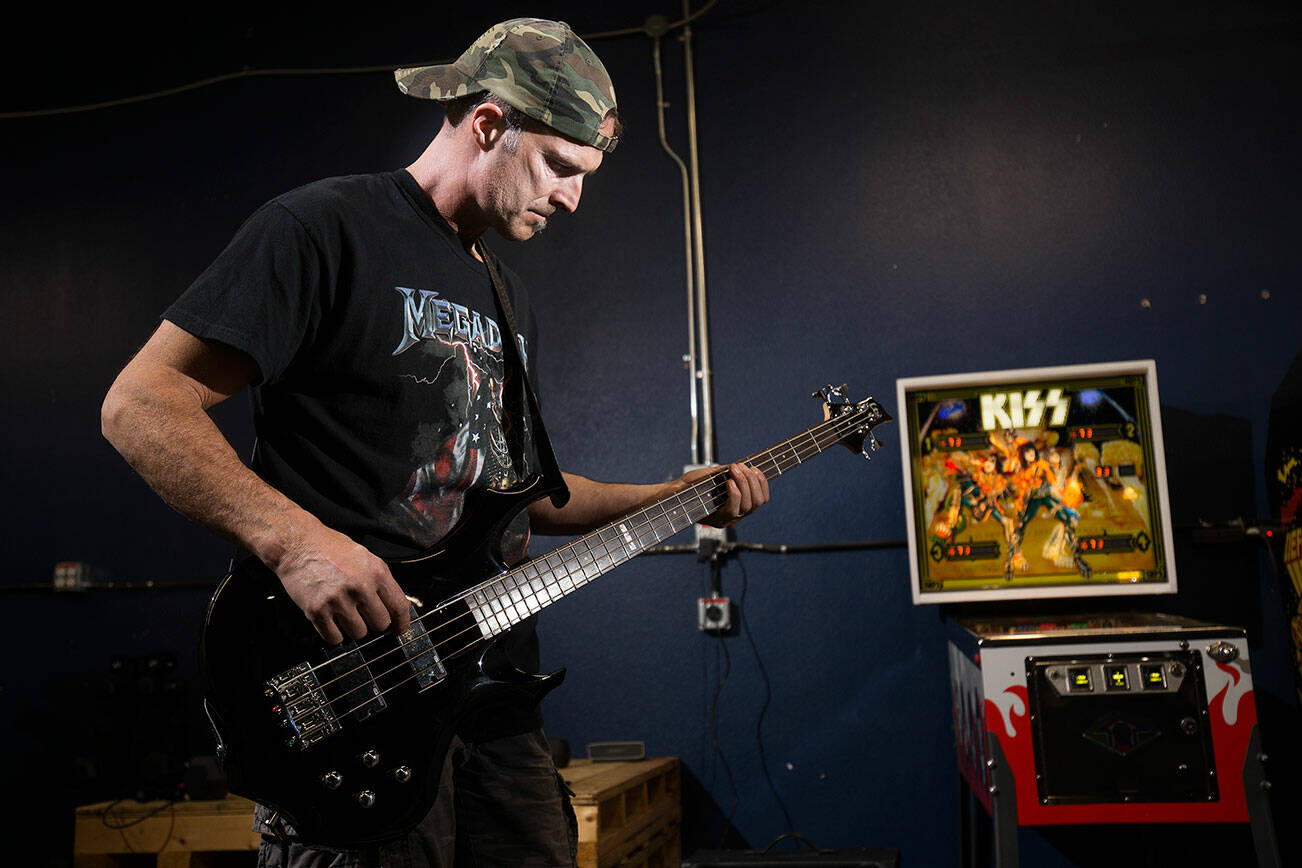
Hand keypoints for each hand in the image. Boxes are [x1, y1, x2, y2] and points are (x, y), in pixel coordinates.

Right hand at [273, 528, 411, 644]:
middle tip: (363, 614)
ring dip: (353, 628)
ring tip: (343, 612)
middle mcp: (360, 586)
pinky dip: (334, 634)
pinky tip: (331, 619)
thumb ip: (379, 581)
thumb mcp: (364, 556)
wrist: (296, 544)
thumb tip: (392, 607)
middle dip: (373, 622)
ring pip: (359, 634)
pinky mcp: (317, 611)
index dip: (401, 623)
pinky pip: (335, 638)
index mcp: (376, 571)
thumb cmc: (329, 548)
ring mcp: (338, 600)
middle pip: (380, 624)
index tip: (398, 630)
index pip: (399, 606)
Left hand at [680, 462, 769, 527]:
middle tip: (742, 467)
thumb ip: (731, 473)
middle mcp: (735, 516)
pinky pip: (733, 510)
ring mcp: (727, 520)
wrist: (673, 493)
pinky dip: (734, 494)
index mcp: (739, 505)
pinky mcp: (716, 521)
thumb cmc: (693, 484)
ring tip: (734, 470)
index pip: (761, 499)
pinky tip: (729, 482)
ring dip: (744, 484)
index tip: (755, 469)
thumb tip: (745, 466)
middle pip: (757, 502)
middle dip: (753, 481)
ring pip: (747, 506)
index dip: (762, 484)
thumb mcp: (716, 475)